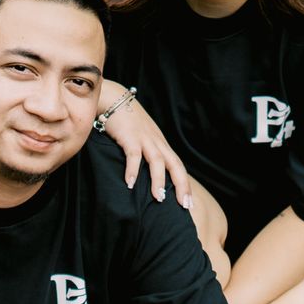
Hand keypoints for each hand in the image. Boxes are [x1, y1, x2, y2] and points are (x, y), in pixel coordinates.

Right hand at [98, 89, 191, 208]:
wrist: (114, 99)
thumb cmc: (127, 122)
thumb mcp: (142, 138)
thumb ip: (147, 154)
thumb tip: (148, 176)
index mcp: (161, 145)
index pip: (178, 166)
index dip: (184, 185)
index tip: (188, 203)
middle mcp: (157, 142)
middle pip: (175, 165)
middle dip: (182, 186)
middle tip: (185, 205)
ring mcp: (144, 138)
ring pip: (157, 161)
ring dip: (158, 180)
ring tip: (159, 198)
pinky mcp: (129, 136)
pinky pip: (133, 155)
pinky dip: (132, 170)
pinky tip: (129, 184)